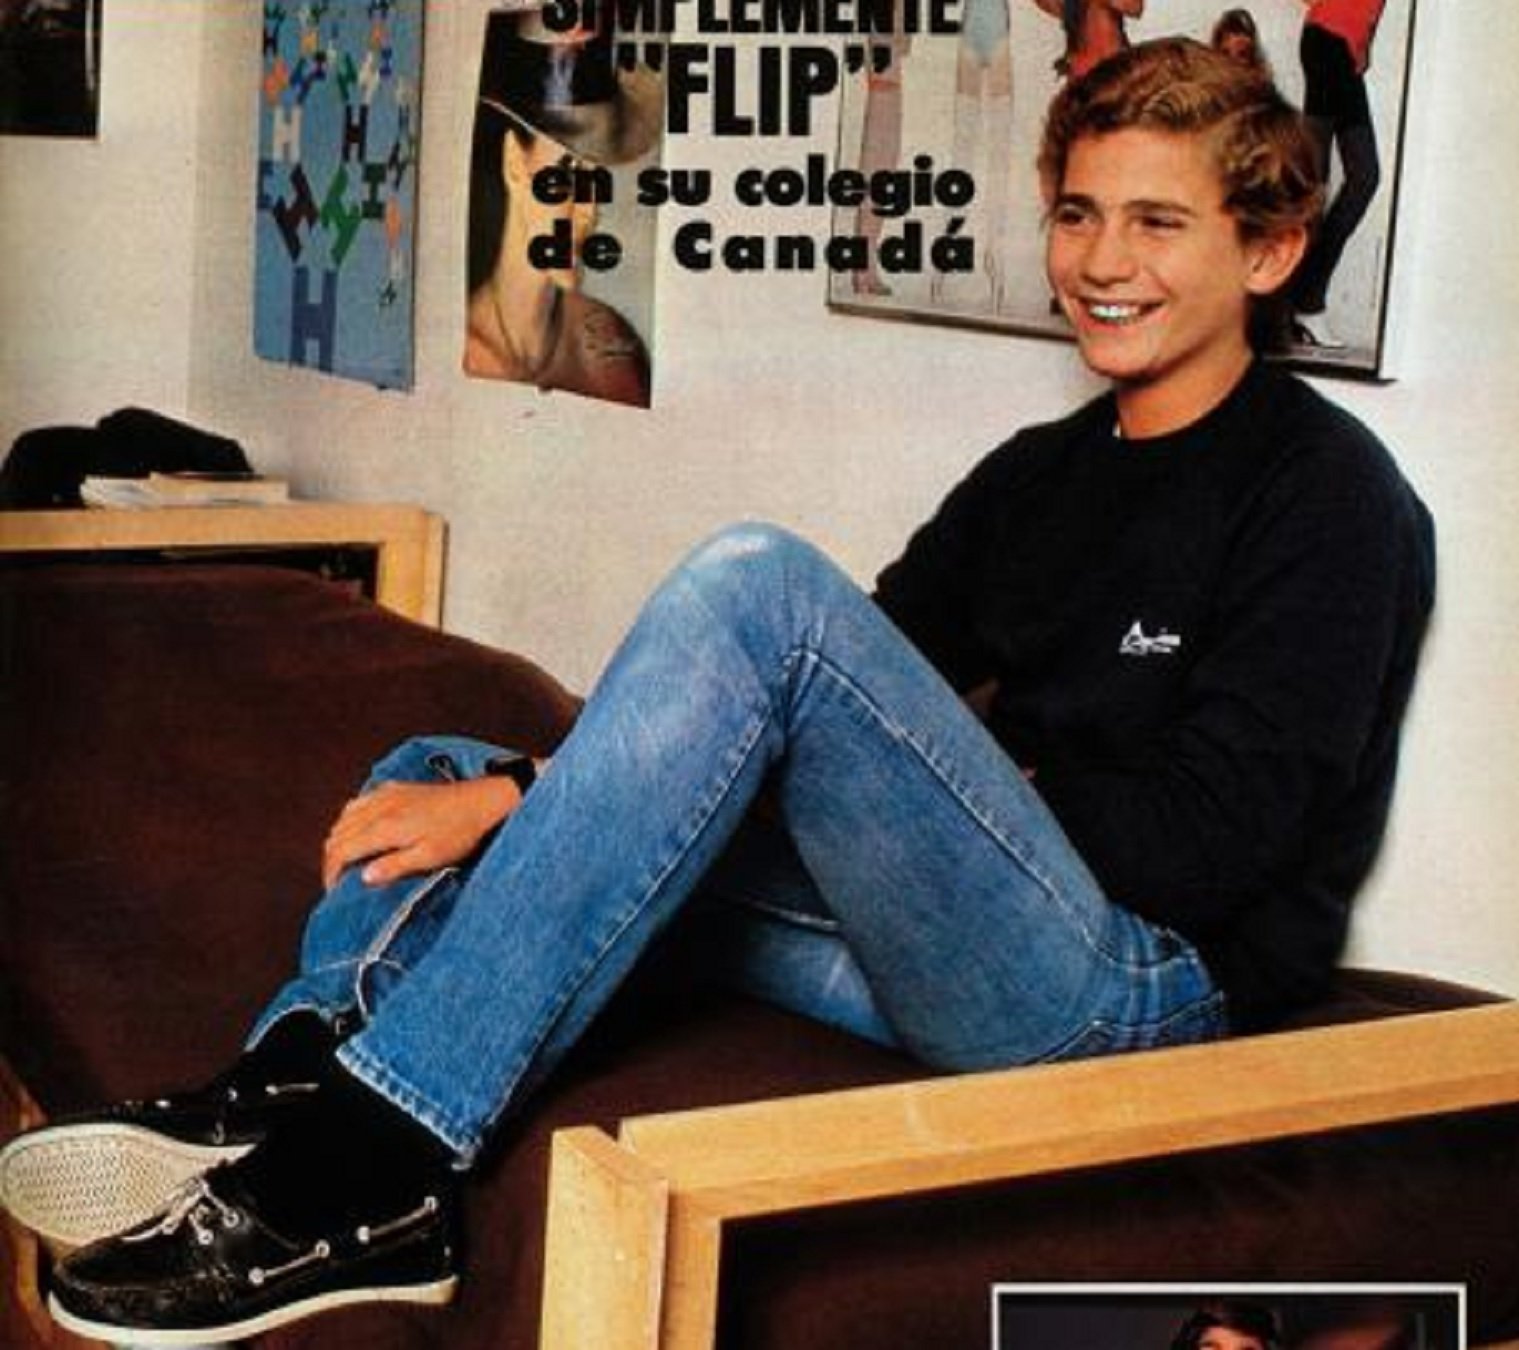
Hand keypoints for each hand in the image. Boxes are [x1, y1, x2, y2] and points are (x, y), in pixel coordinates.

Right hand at [322, 777, 521, 889]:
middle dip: (332, 859)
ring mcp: (386, 794)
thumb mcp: (430, 857)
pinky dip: (350, 819)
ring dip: (339, 838)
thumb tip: (364, 877)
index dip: (331, 872)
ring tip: (346, 860)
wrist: (482, 801)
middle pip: (337, 834)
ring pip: (344, 817)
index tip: (334, 890)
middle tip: (338, 880)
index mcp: (385, 827)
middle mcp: (379, 807)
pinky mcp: (395, 788)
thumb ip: (395, 866)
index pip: (341, 850)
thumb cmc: (460, 832)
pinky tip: (360, 830)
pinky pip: (360, 801)